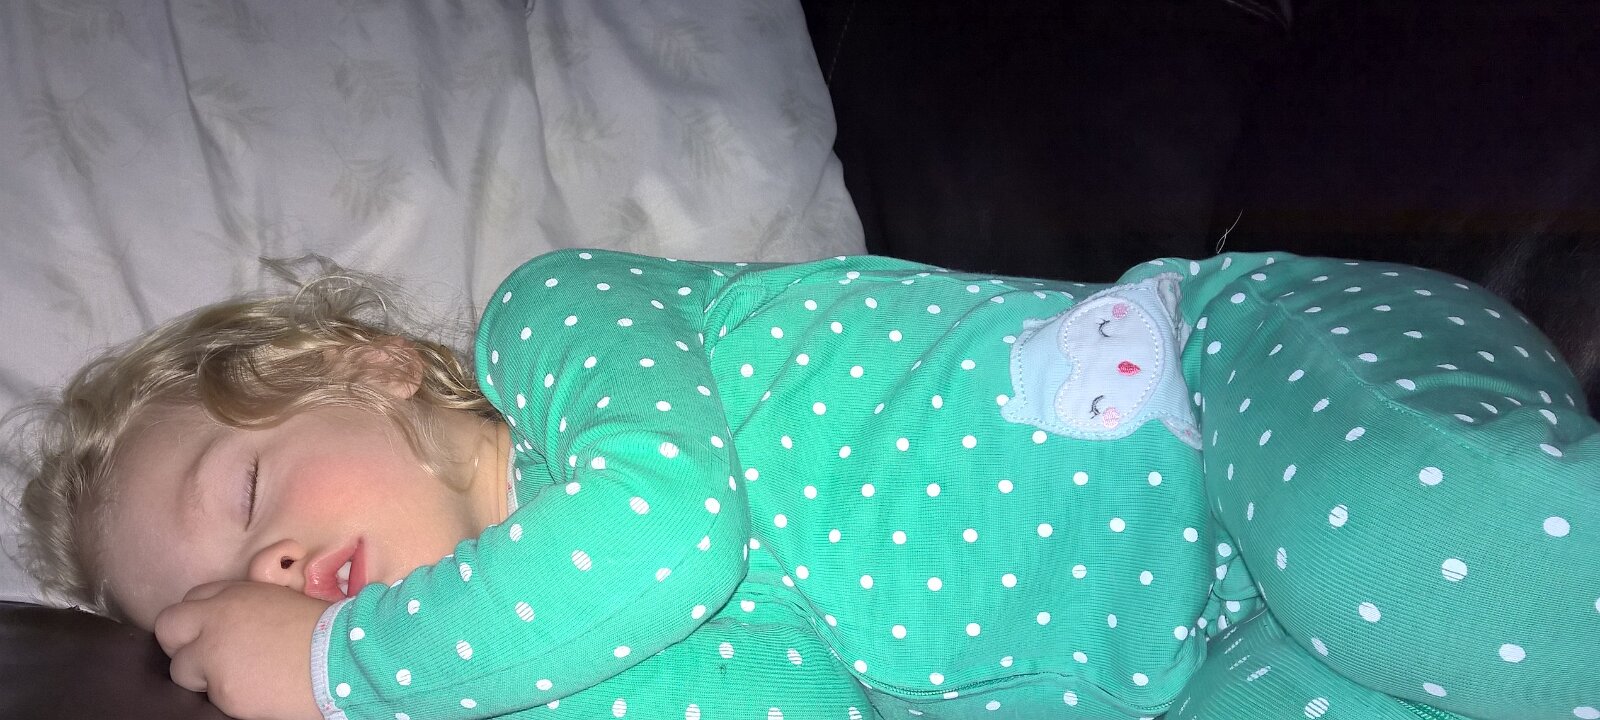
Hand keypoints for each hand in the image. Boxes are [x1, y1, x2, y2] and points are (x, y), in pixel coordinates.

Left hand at [154, 581, 327, 719]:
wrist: (342, 659)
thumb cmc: (323, 631)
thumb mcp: (282, 601)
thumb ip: (248, 607)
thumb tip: (234, 623)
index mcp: (235, 594)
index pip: (193, 599)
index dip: (200, 619)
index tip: (213, 633)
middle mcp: (217, 619)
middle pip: (169, 626)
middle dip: (179, 644)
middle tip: (202, 658)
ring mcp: (215, 655)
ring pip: (181, 669)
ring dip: (203, 676)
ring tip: (240, 678)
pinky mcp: (222, 689)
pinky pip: (210, 697)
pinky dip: (229, 696)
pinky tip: (257, 690)